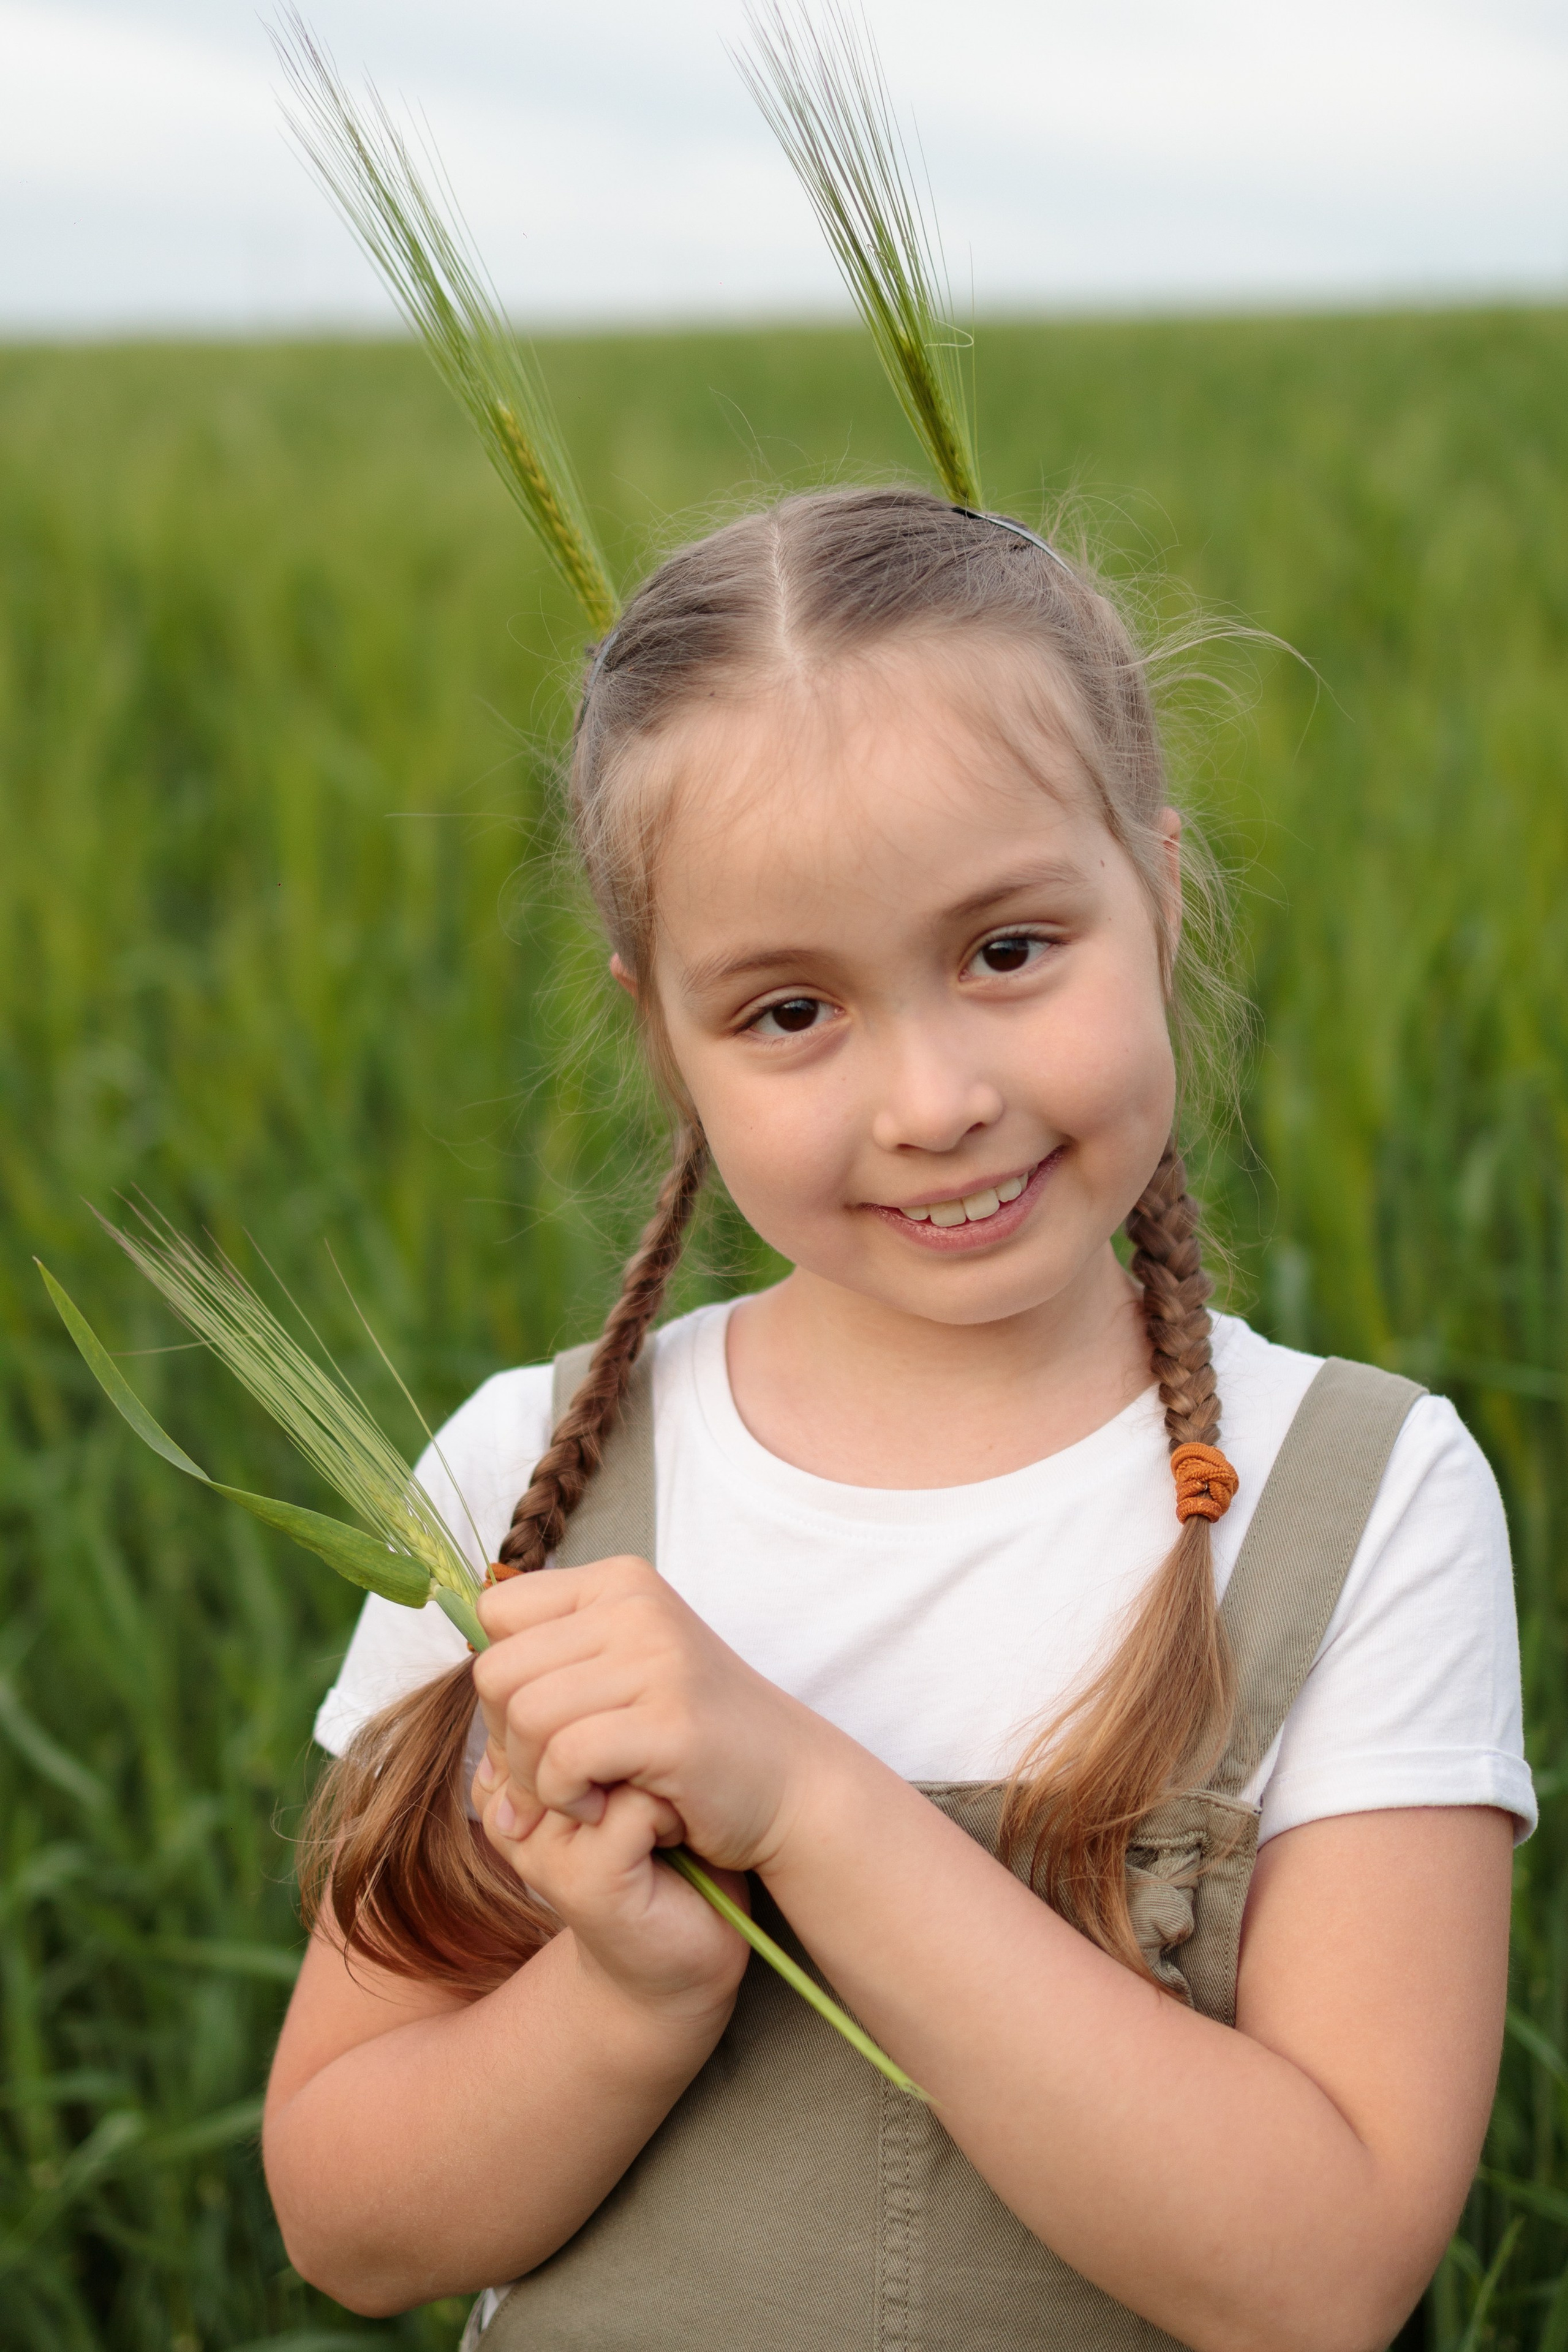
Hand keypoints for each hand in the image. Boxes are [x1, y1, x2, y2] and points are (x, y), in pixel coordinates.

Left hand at [471, 1555, 818, 2015]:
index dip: (500, 1680)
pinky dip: (565, 1798)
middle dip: (505, 1741)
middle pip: (498, 1670)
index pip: (497, 1613)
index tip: (539, 1725)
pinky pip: (565, 1757)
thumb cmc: (687, 1735)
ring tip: (578, 1795)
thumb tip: (461, 1652)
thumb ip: (552, 1655)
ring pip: (525, 1716)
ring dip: (535, 1779)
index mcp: (618, 1582)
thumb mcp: (620, 1669)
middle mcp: (636, 1605)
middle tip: (550, 1778)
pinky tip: (598, 1808)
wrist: (786, 1782)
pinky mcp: (671, 1721)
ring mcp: (658, 1659)